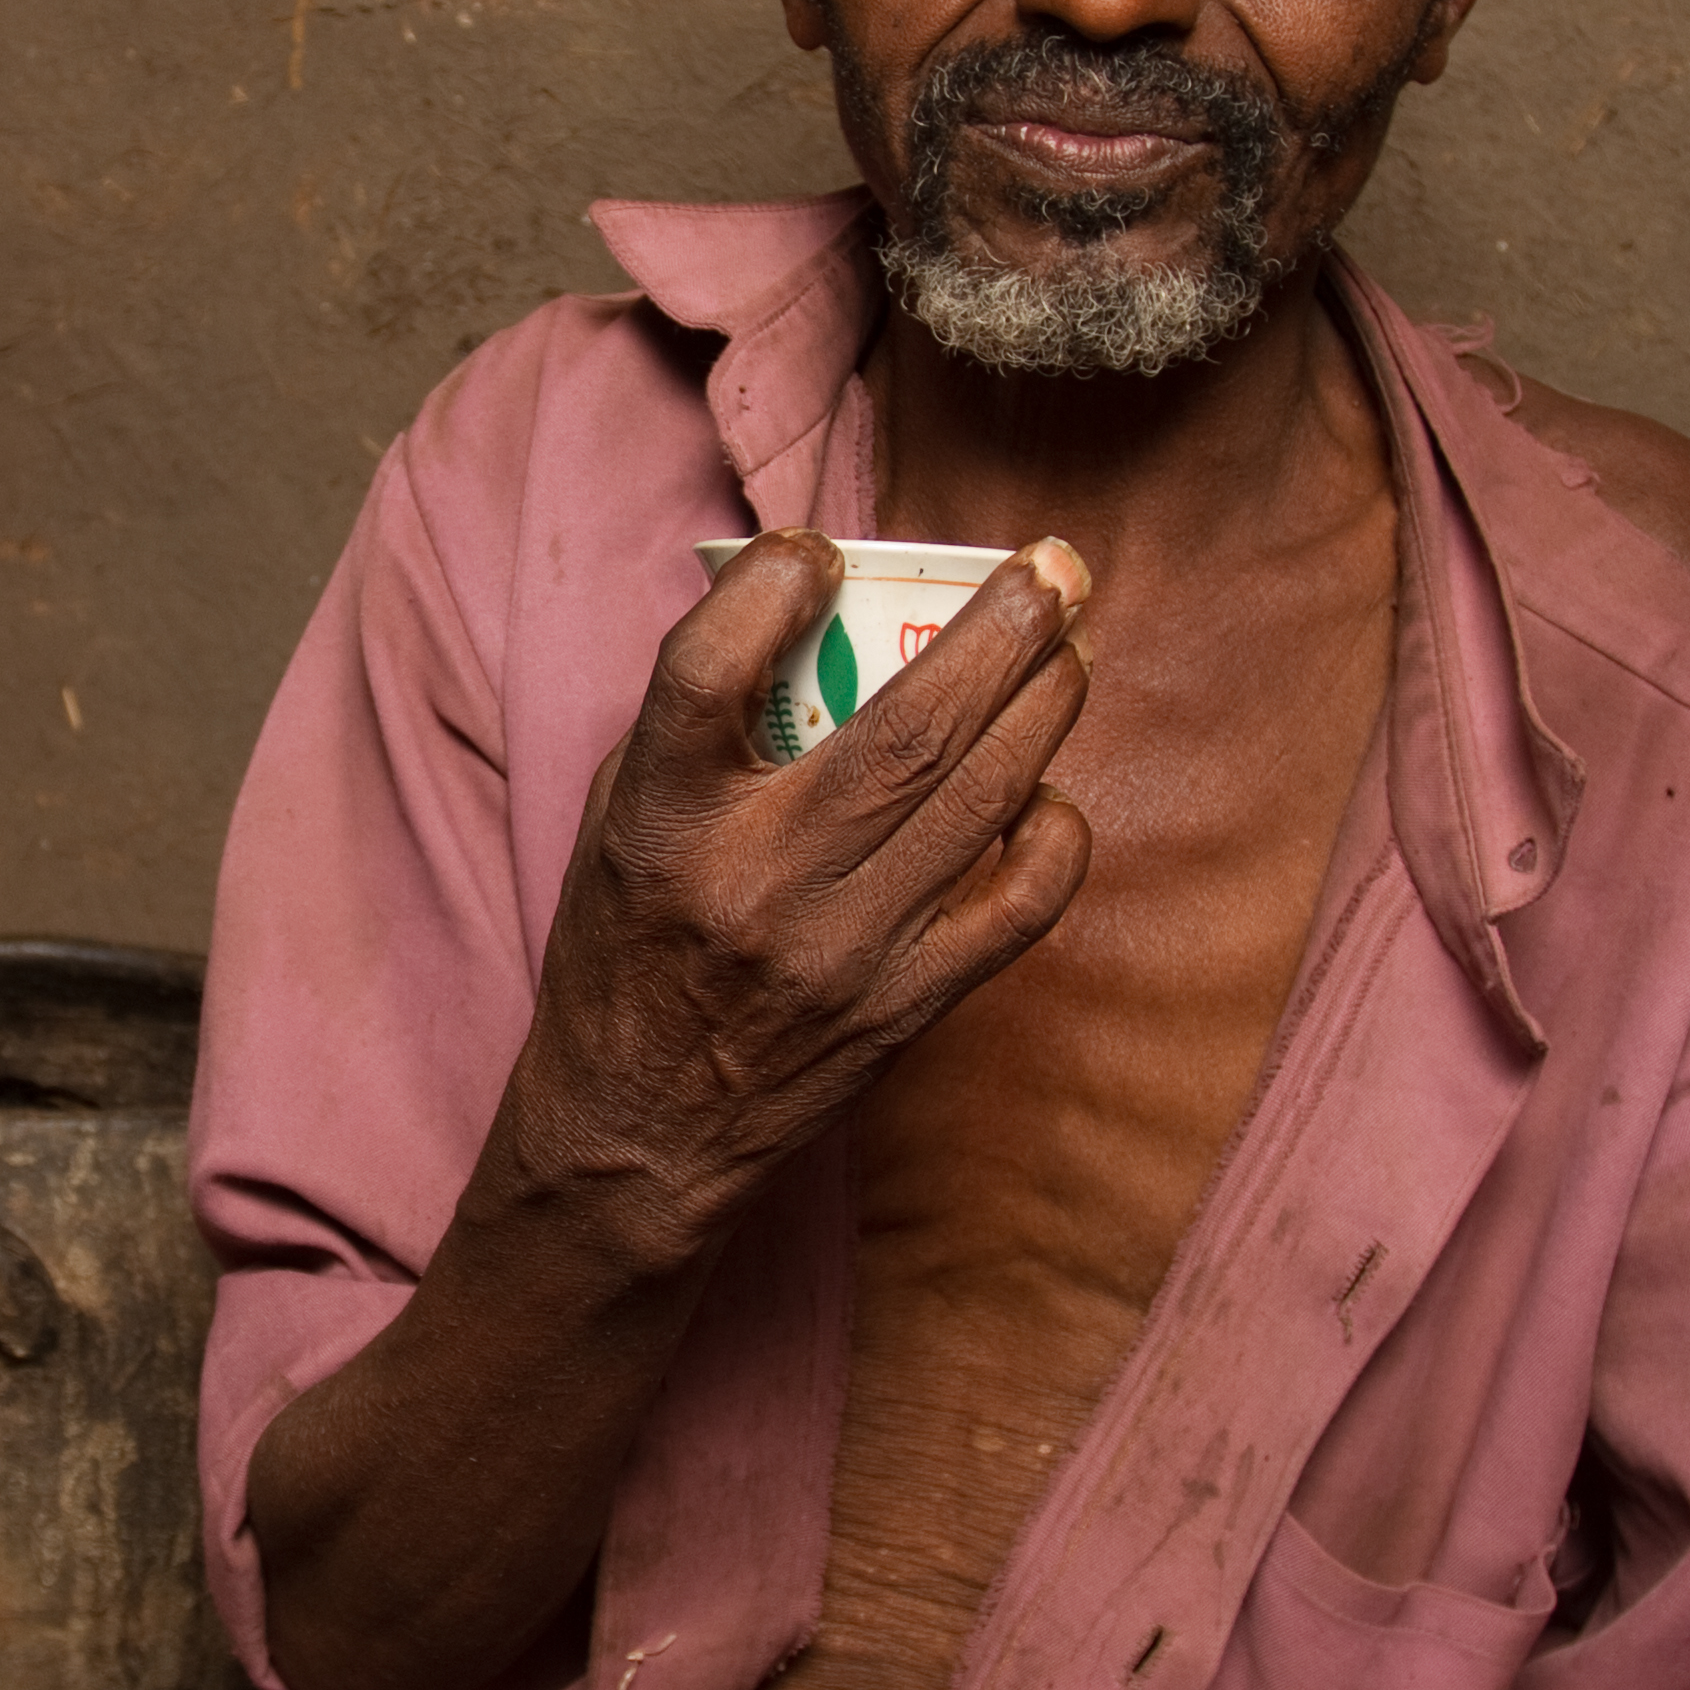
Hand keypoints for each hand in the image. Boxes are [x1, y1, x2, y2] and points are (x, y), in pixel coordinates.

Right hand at [242, 533, 1088, 1689]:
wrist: (636, 1140)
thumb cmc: (624, 954)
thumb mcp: (617, 822)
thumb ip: (697, 723)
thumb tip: (815, 609)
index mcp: (658, 821)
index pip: (711, 669)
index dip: (774, 582)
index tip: (819, 549)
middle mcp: (753, 880)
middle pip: (904, 724)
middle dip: (999, 627)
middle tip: (1050, 566)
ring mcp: (844, 949)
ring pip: (978, 796)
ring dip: (1046, 702)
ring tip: (1071, 639)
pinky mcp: (908, 1006)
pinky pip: (1017, 904)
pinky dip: (1053, 833)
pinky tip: (1049, 787)